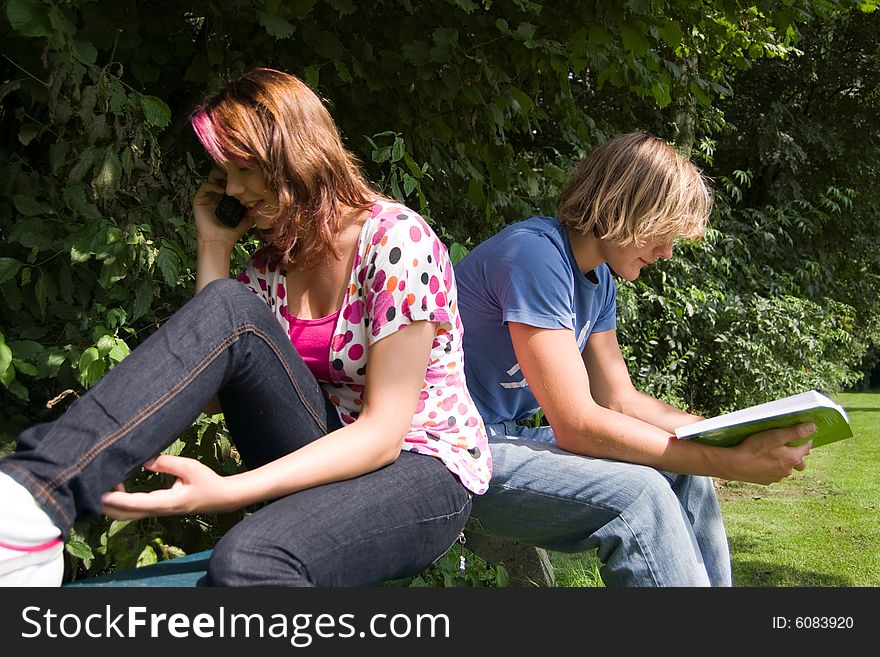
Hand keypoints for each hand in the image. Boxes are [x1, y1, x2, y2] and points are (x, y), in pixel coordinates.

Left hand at [101, 455, 237, 519]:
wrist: (220, 498)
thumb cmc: (207, 482)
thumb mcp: (191, 467)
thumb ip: (167, 463)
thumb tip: (145, 460)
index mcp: (167, 502)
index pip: (136, 503)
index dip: (117, 499)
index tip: (101, 492)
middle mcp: (158, 510)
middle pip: (123, 515)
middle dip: (105, 504)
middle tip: (94, 484)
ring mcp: (155, 511)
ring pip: (125, 514)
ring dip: (111, 503)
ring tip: (105, 481)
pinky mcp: (155, 508)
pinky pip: (131, 508)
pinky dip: (119, 500)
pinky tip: (117, 483)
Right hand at [193, 168, 253, 248]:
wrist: (219, 241)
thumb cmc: (233, 231)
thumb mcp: (248, 217)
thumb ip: (254, 207)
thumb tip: (264, 198)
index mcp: (228, 196)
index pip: (231, 179)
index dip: (237, 176)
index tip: (245, 175)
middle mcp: (218, 193)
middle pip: (221, 175)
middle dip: (229, 173)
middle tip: (236, 175)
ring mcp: (208, 195)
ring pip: (212, 177)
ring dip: (221, 176)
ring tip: (230, 182)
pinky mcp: (200, 199)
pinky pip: (205, 185)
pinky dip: (213, 185)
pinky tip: (222, 191)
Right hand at [727, 422, 815, 484]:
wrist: (734, 465)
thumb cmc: (753, 449)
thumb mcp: (775, 436)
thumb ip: (795, 432)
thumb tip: (812, 428)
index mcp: (792, 458)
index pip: (807, 447)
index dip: (805, 439)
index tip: (799, 434)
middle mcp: (788, 470)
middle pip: (800, 462)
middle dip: (797, 454)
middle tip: (787, 445)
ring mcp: (777, 477)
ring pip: (786, 468)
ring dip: (784, 461)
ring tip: (771, 453)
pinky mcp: (766, 480)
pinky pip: (775, 473)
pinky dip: (772, 467)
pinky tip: (762, 461)